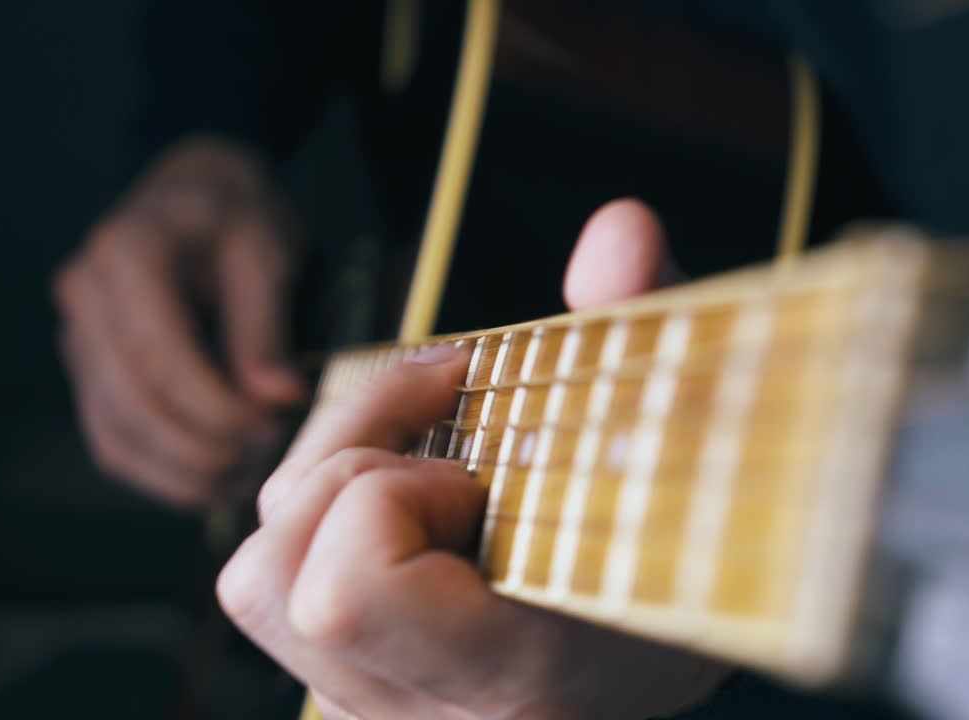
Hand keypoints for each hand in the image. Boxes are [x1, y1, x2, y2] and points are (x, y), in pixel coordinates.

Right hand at [53, 136, 304, 505]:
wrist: (196, 195)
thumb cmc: (237, 217)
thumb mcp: (266, 251)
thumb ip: (266, 325)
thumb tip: (279, 398)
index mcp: (128, 253)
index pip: (157, 354)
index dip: (212, 406)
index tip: (269, 429)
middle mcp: (85, 295)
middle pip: (131, 400)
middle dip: (201, 446)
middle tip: (265, 459)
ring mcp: (77, 336)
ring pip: (114, 431)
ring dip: (180, 473)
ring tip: (245, 478)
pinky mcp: (88, 370)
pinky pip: (112, 437)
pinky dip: (159, 472)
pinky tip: (213, 480)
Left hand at [218, 199, 722, 719]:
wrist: (689, 641)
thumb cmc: (710, 555)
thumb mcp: (705, 445)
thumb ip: (655, 330)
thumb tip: (621, 229)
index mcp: (525, 679)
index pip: (347, 593)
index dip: (392, 496)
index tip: (481, 476)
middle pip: (274, 576)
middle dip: (357, 477)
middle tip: (464, 468)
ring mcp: (388, 714)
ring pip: (258, 579)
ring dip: (332, 486)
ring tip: (431, 461)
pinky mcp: (363, 690)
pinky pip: (280, 586)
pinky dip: (329, 510)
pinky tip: (414, 488)